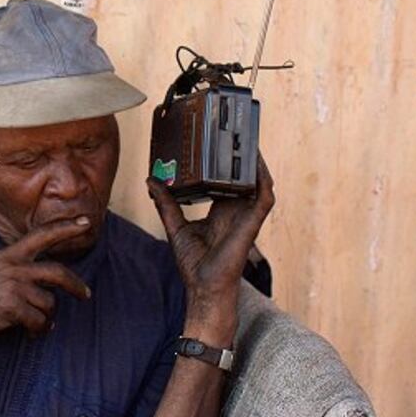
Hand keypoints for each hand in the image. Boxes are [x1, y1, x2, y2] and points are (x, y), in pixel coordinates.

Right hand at [0, 217, 92, 351]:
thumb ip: (14, 274)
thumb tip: (40, 290)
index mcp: (8, 256)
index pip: (42, 235)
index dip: (65, 227)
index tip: (86, 221)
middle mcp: (14, 268)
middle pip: (58, 273)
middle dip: (76, 285)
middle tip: (85, 294)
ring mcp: (14, 287)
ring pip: (49, 304)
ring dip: (47, 319)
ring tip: (37, 326)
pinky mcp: (13, 307)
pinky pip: (39, 322)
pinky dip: (38, 331)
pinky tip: (31, 334)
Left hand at [146, 155, 274, 346]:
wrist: (204, 286)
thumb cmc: (194, 264)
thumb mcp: (175, 226)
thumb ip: (165, 203)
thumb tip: (151, 181)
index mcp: (221, 211)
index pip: (224, 181)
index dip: (222, 163)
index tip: (214, 143)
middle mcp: (236, 211)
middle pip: (241, 177)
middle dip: (240, 155)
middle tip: (234, 130)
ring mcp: (246, 216)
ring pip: (256, 182)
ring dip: (254, 162)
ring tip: (248, 138)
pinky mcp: (252, 223)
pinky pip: (264, 196)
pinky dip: (262, 179)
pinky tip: (256, 163)